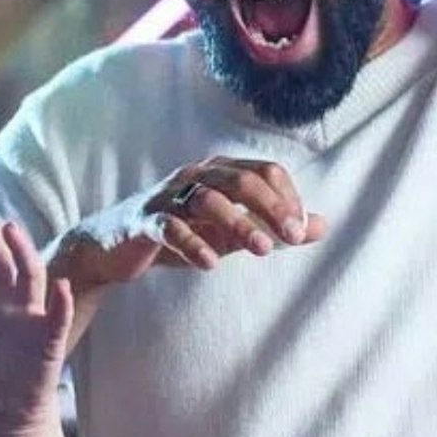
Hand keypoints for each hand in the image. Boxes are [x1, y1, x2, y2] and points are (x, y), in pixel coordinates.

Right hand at [53, 157, 325, 292]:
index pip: (264, 172)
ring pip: (208, 200)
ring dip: (239, 224)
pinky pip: (170, 227)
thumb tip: (322, 226)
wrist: (113, 247)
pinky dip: (192, 244)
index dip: (287, 198)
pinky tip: (210, 264)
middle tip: (291, 237)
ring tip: (262, 251)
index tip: (300, 231)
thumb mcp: (231, 233)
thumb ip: (273, 228)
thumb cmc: (179, 234)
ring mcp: (168, 196)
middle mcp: (195, 176)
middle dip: (271, 208)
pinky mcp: (145, 221)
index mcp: (219, 171)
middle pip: (241, 180)